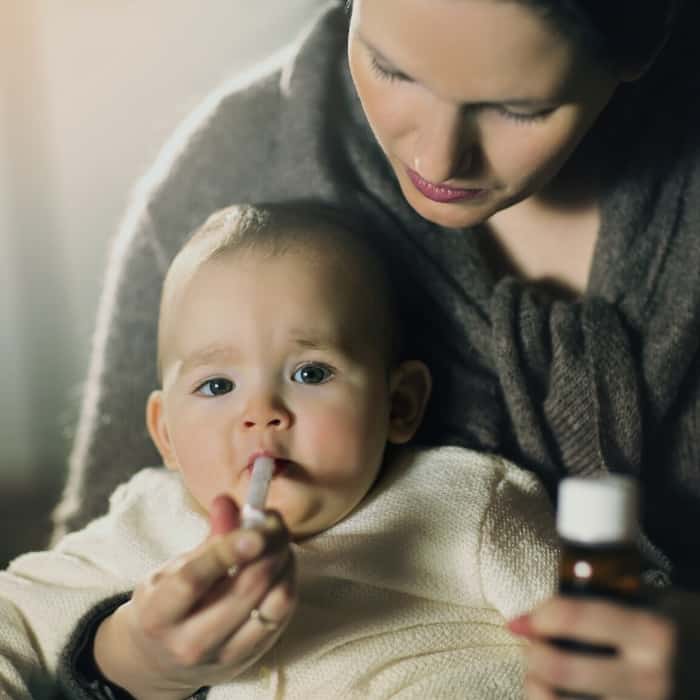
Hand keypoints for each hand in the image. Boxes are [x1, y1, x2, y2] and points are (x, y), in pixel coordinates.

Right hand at [95, 495, 295, 699]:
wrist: (159, 662)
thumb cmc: (166, 604)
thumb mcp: (171, 570)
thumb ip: (206, 539)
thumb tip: (226, 501)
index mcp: (158, 615)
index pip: (194, 580)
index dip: (227, 551)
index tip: (253, 529)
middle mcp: (190, 642)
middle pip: (245, 588)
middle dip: (270, 546)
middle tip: (273, 520)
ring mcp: (224, 656)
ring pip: (274, 602)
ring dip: (285, 562)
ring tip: (278, 541)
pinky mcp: (250, 658)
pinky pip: (282, 615)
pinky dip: (288, 583)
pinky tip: (281, 564)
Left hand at [509, 589, 699, 699]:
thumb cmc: (668, 635)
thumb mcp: (646, 606)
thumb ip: (594, 602)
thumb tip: (525, 619)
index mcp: (652, 633)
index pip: (574, 615)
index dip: (539, 615)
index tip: (525, 619)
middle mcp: (650, 678)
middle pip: (559, 667)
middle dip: (533, 653)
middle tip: (531, 647)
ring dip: (536, 687)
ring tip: (538, 676)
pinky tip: (554, 697)